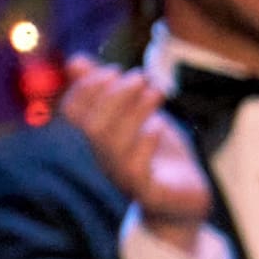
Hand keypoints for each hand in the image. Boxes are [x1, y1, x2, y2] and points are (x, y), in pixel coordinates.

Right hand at [58, 56, 213, 230]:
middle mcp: (102, 160)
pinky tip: (158, 126)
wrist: (186, 198)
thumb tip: (75, 61)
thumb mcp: (136, 115)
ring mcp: (123, 178)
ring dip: (134, 111)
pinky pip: (135, 170)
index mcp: (95, 140)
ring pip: (113, 145)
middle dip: (114, 95)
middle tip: (140, 77)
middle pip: (92, 127)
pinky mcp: (148, 193)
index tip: (114, 70)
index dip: (86, 88)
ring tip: (157, 91)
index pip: (72, 113)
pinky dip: (145, 143)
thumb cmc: (158, 154)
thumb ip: (108, 90)